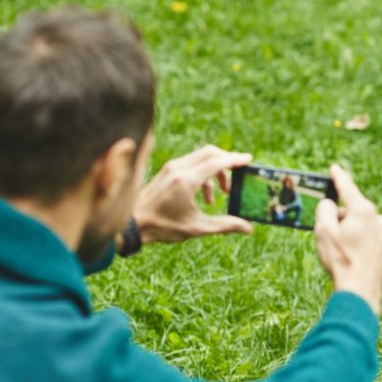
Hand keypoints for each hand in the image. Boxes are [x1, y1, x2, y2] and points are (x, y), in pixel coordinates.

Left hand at [129, 145, 253, 246]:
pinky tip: (204, 196)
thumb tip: (248, 228)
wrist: (133, 224)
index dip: (235, 160)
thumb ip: (225, 225)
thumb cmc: (163, 226)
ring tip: (221, 193)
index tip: (249, 159)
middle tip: (238, 174)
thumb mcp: (198, 228)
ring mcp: (171, 168)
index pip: (217, 162)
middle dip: (227, 161)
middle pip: (210, 152)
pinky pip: (191, 163)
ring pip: (200, 157)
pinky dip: (203, 174)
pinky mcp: (167, 171)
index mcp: (187, 181)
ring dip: (215, 171)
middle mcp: (179, 169)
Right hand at [313, 165, 381, 315]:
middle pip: (353, 208)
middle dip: (339, 217)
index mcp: (363, 210)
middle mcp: (378, 218)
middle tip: (329, 235)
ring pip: (360, 223)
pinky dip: (357, 240)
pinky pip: (367, 236)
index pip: (347, 188)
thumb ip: (325, 209)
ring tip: (340, 251)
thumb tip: (329, 204)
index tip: (334, 168)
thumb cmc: (341, 260)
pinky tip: (350, 255)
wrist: (360, 290)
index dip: (338, 177)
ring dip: (348, 230)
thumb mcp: (323, 230)